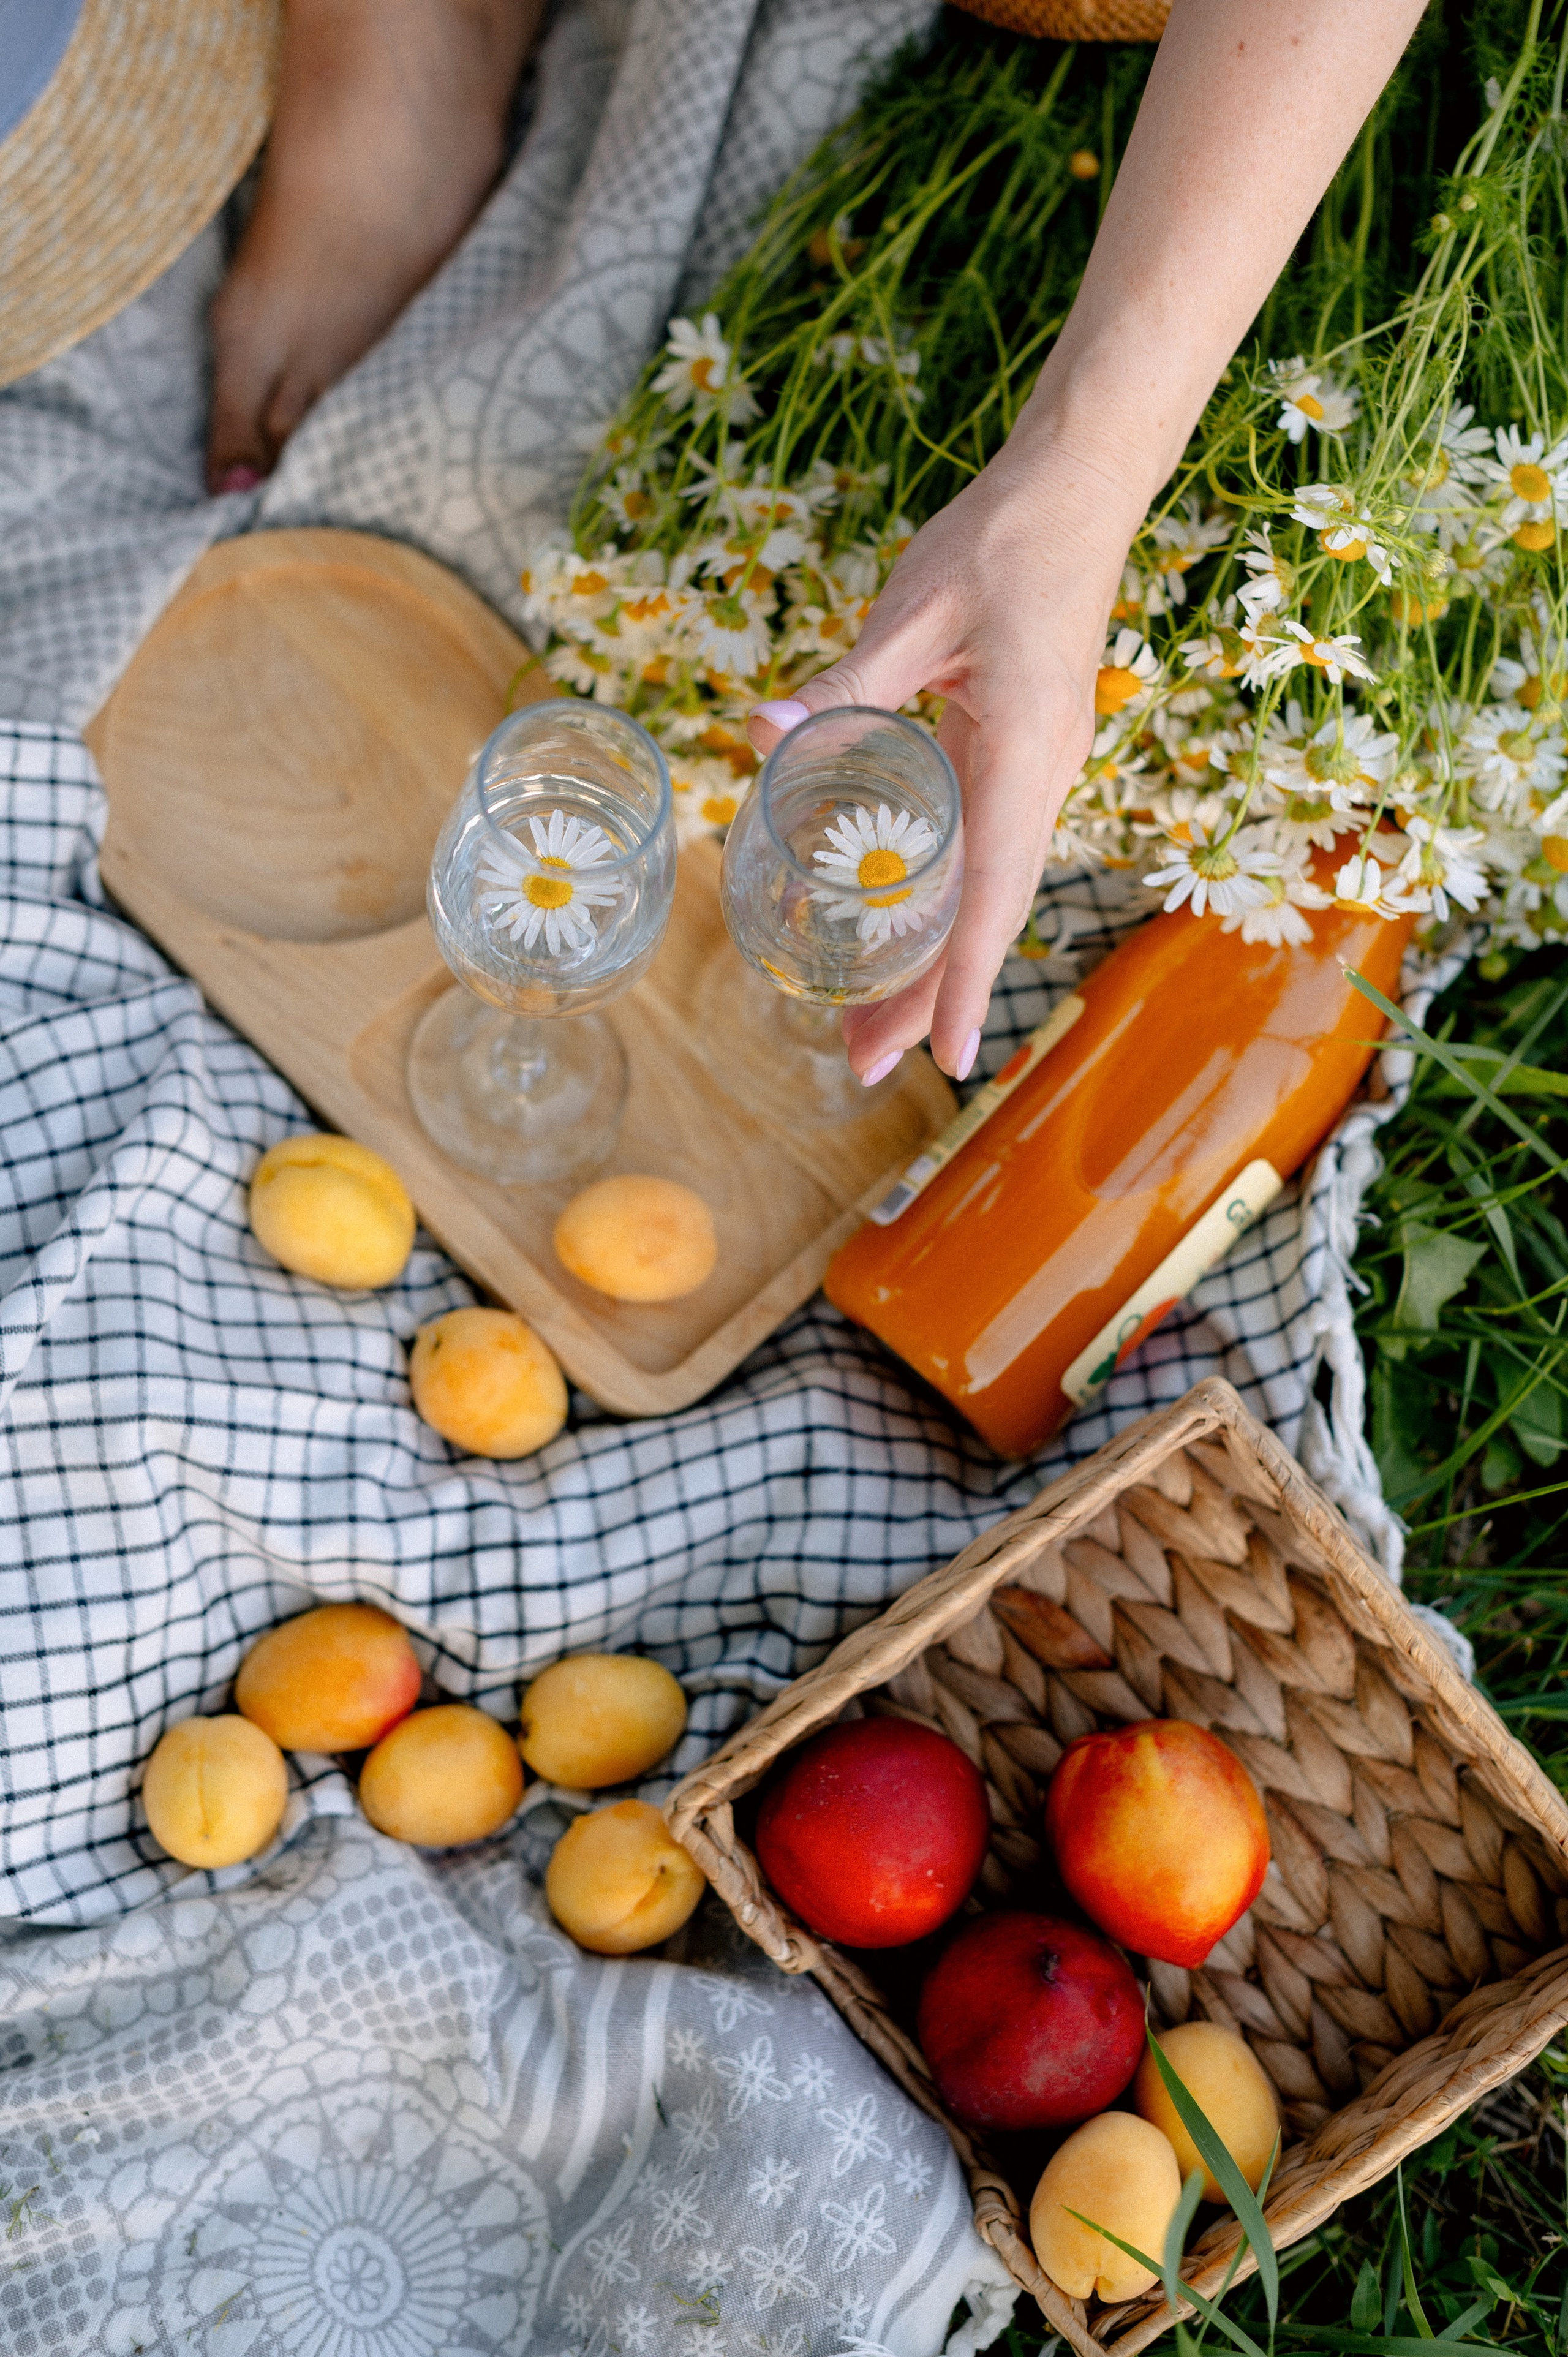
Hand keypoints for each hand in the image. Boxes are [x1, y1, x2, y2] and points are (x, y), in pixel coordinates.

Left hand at [747, 0, 1427, 1088]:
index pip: (988, 894)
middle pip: (983, 914)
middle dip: (926, 996)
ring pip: (983, 891)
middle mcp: (1038, 778)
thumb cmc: (996, 544)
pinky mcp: (1020, 754)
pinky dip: (942, 905)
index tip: (943, 1060)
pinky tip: (900, 931)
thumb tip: (761, 732)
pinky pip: (982, 853)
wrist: (1074, 490)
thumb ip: (843, 681)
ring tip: (871, 1025)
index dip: (961, 983)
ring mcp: (1034, 771)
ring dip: (931, 960)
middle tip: (861, 1065)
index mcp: (1019, 753)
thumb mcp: (911, 608)